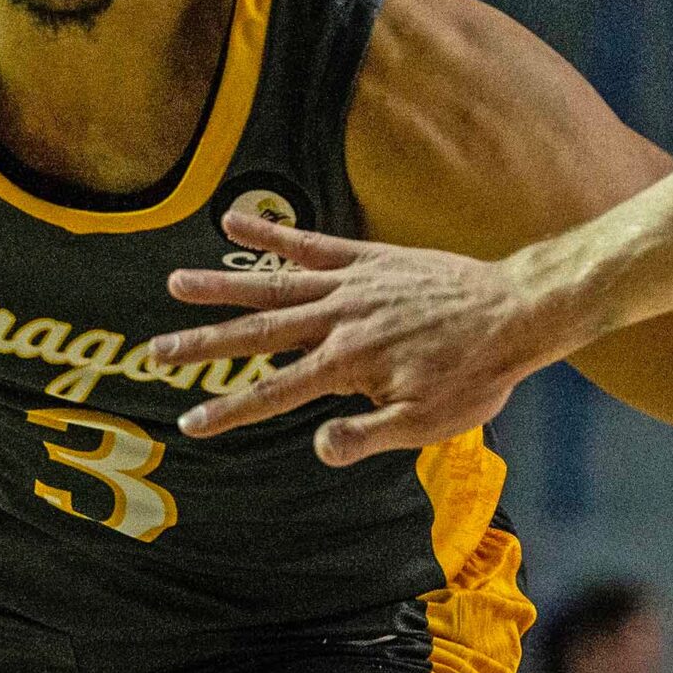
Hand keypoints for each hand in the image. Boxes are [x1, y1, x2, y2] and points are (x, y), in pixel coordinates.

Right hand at [153, 212, 561, 464]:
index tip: (191, 424)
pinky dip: (270, 234)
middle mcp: (339, 319)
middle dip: (204, 346)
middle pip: (258, 333)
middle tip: (158, 353)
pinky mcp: (366, 259)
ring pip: (273, 283)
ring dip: (221, 285)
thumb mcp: (427, 423)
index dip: (230, 411)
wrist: (515, 312)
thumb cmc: (474, 375)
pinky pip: (310, 244)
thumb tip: (317, 448)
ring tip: (175, 283)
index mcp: (348, 365)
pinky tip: (232, 223)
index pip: (275, 393)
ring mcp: (350, 284)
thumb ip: (369, 435)